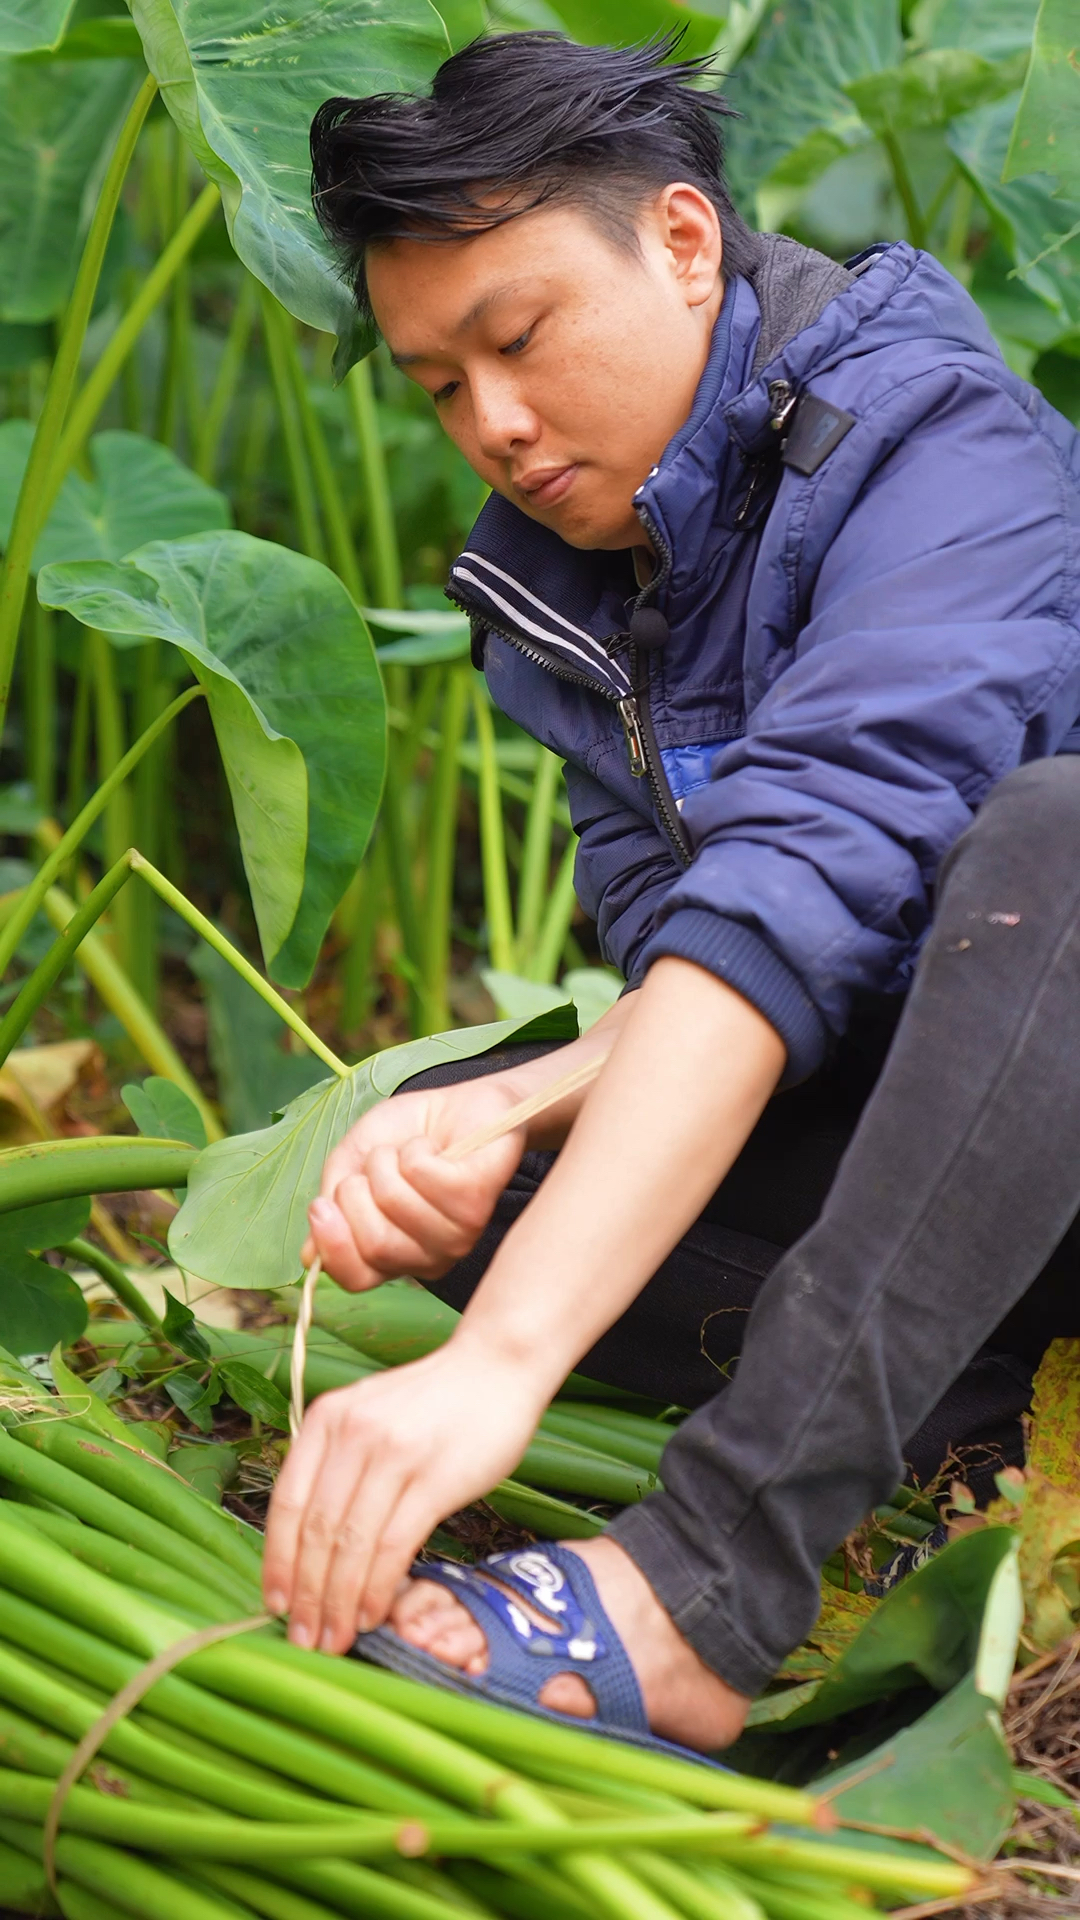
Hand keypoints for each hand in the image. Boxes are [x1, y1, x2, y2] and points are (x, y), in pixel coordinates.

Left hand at [262, 1332, 543, 1650]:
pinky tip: (373, 1613)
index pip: (287, 1503)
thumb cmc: (433, 1400)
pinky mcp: (434, 1479)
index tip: (275, 1604)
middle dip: (306, 1595)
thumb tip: (310, 1540)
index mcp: (327, 1419)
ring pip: (350, 1545)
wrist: (496, 1366)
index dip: (276, 1561)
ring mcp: (393, 1455)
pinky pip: (393, 1546)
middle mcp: (353, 1434)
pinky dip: (377, 1588)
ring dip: (338, 1602)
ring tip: (336, 1639)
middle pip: (316, 1531)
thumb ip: (337, 1461)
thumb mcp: (368, 1413)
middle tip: (305, 1640)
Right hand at [304, 1077, 529, 1291]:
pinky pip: (422, 1175)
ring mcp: (456, 1233)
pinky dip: (416, 1149)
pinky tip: (435, 1148)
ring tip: (409, 1151)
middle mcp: (427, 1254)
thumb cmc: (409, 1135)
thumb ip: (333, 1205)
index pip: (356, 1278)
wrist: (463, 1104)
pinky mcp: (477, 1203)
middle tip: (377, 1163)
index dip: (333, 1246)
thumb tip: (309, 1255)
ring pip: (395, 1204)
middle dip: (358, 1190)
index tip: (320, 1207)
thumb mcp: (353, 1162)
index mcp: (394, 1253)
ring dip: (389, 1162)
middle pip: (374, 1244)